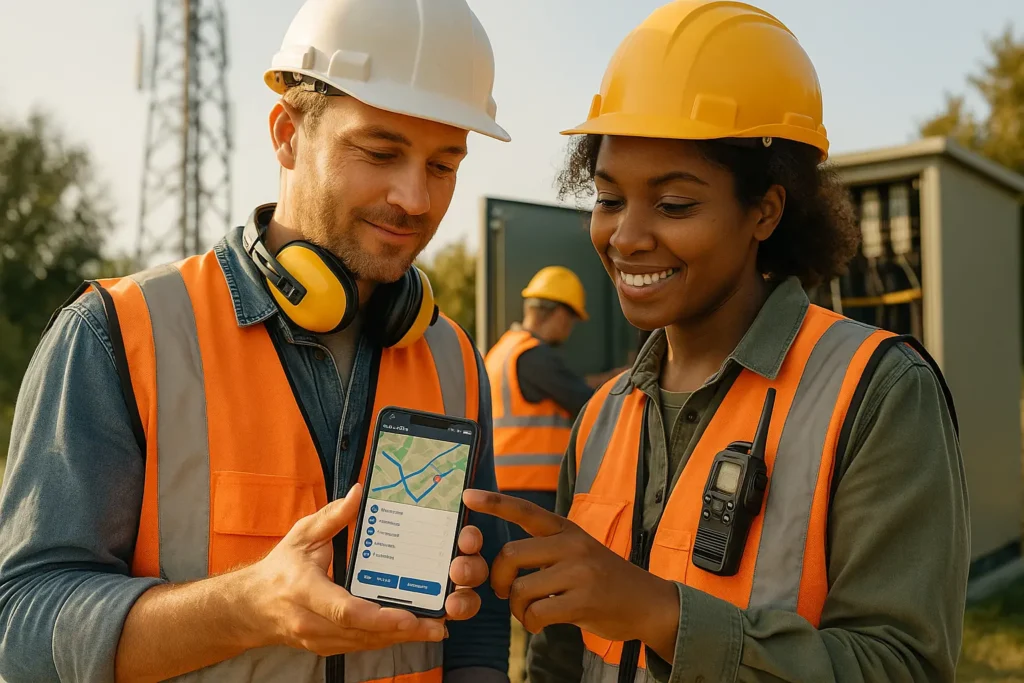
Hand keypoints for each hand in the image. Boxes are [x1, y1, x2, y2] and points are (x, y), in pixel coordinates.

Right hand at [241, 484, 483, 655]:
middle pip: (363, 632)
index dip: (379, 616)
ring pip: (366, 643)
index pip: (345, 609)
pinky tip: (413, 633)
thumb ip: (333, 517)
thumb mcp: (302, 535)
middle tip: (438, 625)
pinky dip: (387, 640)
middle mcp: (312, 621)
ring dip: (401, 639)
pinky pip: (361, 646)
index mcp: (306, 590)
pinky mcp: (327, 647)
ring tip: (435, 629)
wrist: (251, 608)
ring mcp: (319, 640)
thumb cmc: (280, 568)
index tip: (408, 616)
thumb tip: (359, 492)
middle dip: (403, 631)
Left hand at [462, 490, 679, 660]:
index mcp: (567, 529)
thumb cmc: (604, 580)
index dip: (494, 503)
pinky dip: (530, 624)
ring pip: (520, 589)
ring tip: (529, 612)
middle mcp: (572, 544)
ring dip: (516, 608)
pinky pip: (536, 613)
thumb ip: (548, 548)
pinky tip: (541, 624)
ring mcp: (580, 572)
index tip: (467, 495)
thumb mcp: (579, 550)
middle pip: (510, 555)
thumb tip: (505, 558)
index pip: (525, 511)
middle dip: (498, 579)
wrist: (648, 603)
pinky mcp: (584, 601)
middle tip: (503, 592)